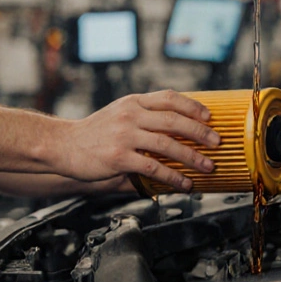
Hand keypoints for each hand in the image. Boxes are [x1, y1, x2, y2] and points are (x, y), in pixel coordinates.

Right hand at [54, 90, 219, 190]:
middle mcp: (130, 115)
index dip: (193, 106)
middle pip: (173, 120)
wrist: (63, 145)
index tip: (209, 117)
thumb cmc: (94, 133)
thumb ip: (144, 118)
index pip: (169, 98)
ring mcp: (124, 135)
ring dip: (192, 156)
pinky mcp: (119, 157)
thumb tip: (177, 132)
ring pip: (167, 144)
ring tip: (208, 166)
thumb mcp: (119, 115)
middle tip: (217, 143)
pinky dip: (172, 176)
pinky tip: (184, 183)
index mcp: (133, 102)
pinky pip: (153, 167)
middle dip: (200, 132)